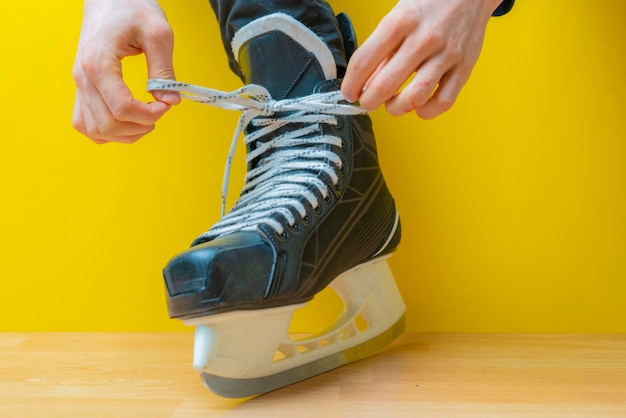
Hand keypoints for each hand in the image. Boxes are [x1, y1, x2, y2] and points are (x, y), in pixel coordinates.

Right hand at [72, 0, 179, 143]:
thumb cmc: (132, 9)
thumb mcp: (158, 33)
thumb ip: (164, 70)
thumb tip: (170, 101)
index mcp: (98, 63)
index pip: (122, 109)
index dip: (150, 115)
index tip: (167, 104)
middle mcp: (82, 77)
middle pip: (108, 125)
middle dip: (140, 127)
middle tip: (158, 110)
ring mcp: (78, 85)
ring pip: (94, 130)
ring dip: (124, 134)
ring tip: (145, 119)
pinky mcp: (80, 89)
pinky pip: (85, 124)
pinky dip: (106, 131)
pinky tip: (126, 120)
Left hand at [341, 0, 501, 118]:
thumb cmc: (429, 4)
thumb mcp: (398, 17)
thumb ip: (382, 50)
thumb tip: (365, 83)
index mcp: (400, 21)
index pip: (364, 61)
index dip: (351, 84)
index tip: (349, 92)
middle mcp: (423, 39)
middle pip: (386, 85)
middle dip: (369, 101)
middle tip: (367, 101)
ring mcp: (446, 54)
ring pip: (414, 98)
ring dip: (396, 108)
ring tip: (392, 104)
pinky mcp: (465, 67)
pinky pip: (443, 101)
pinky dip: (427, 111)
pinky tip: (418, 106)